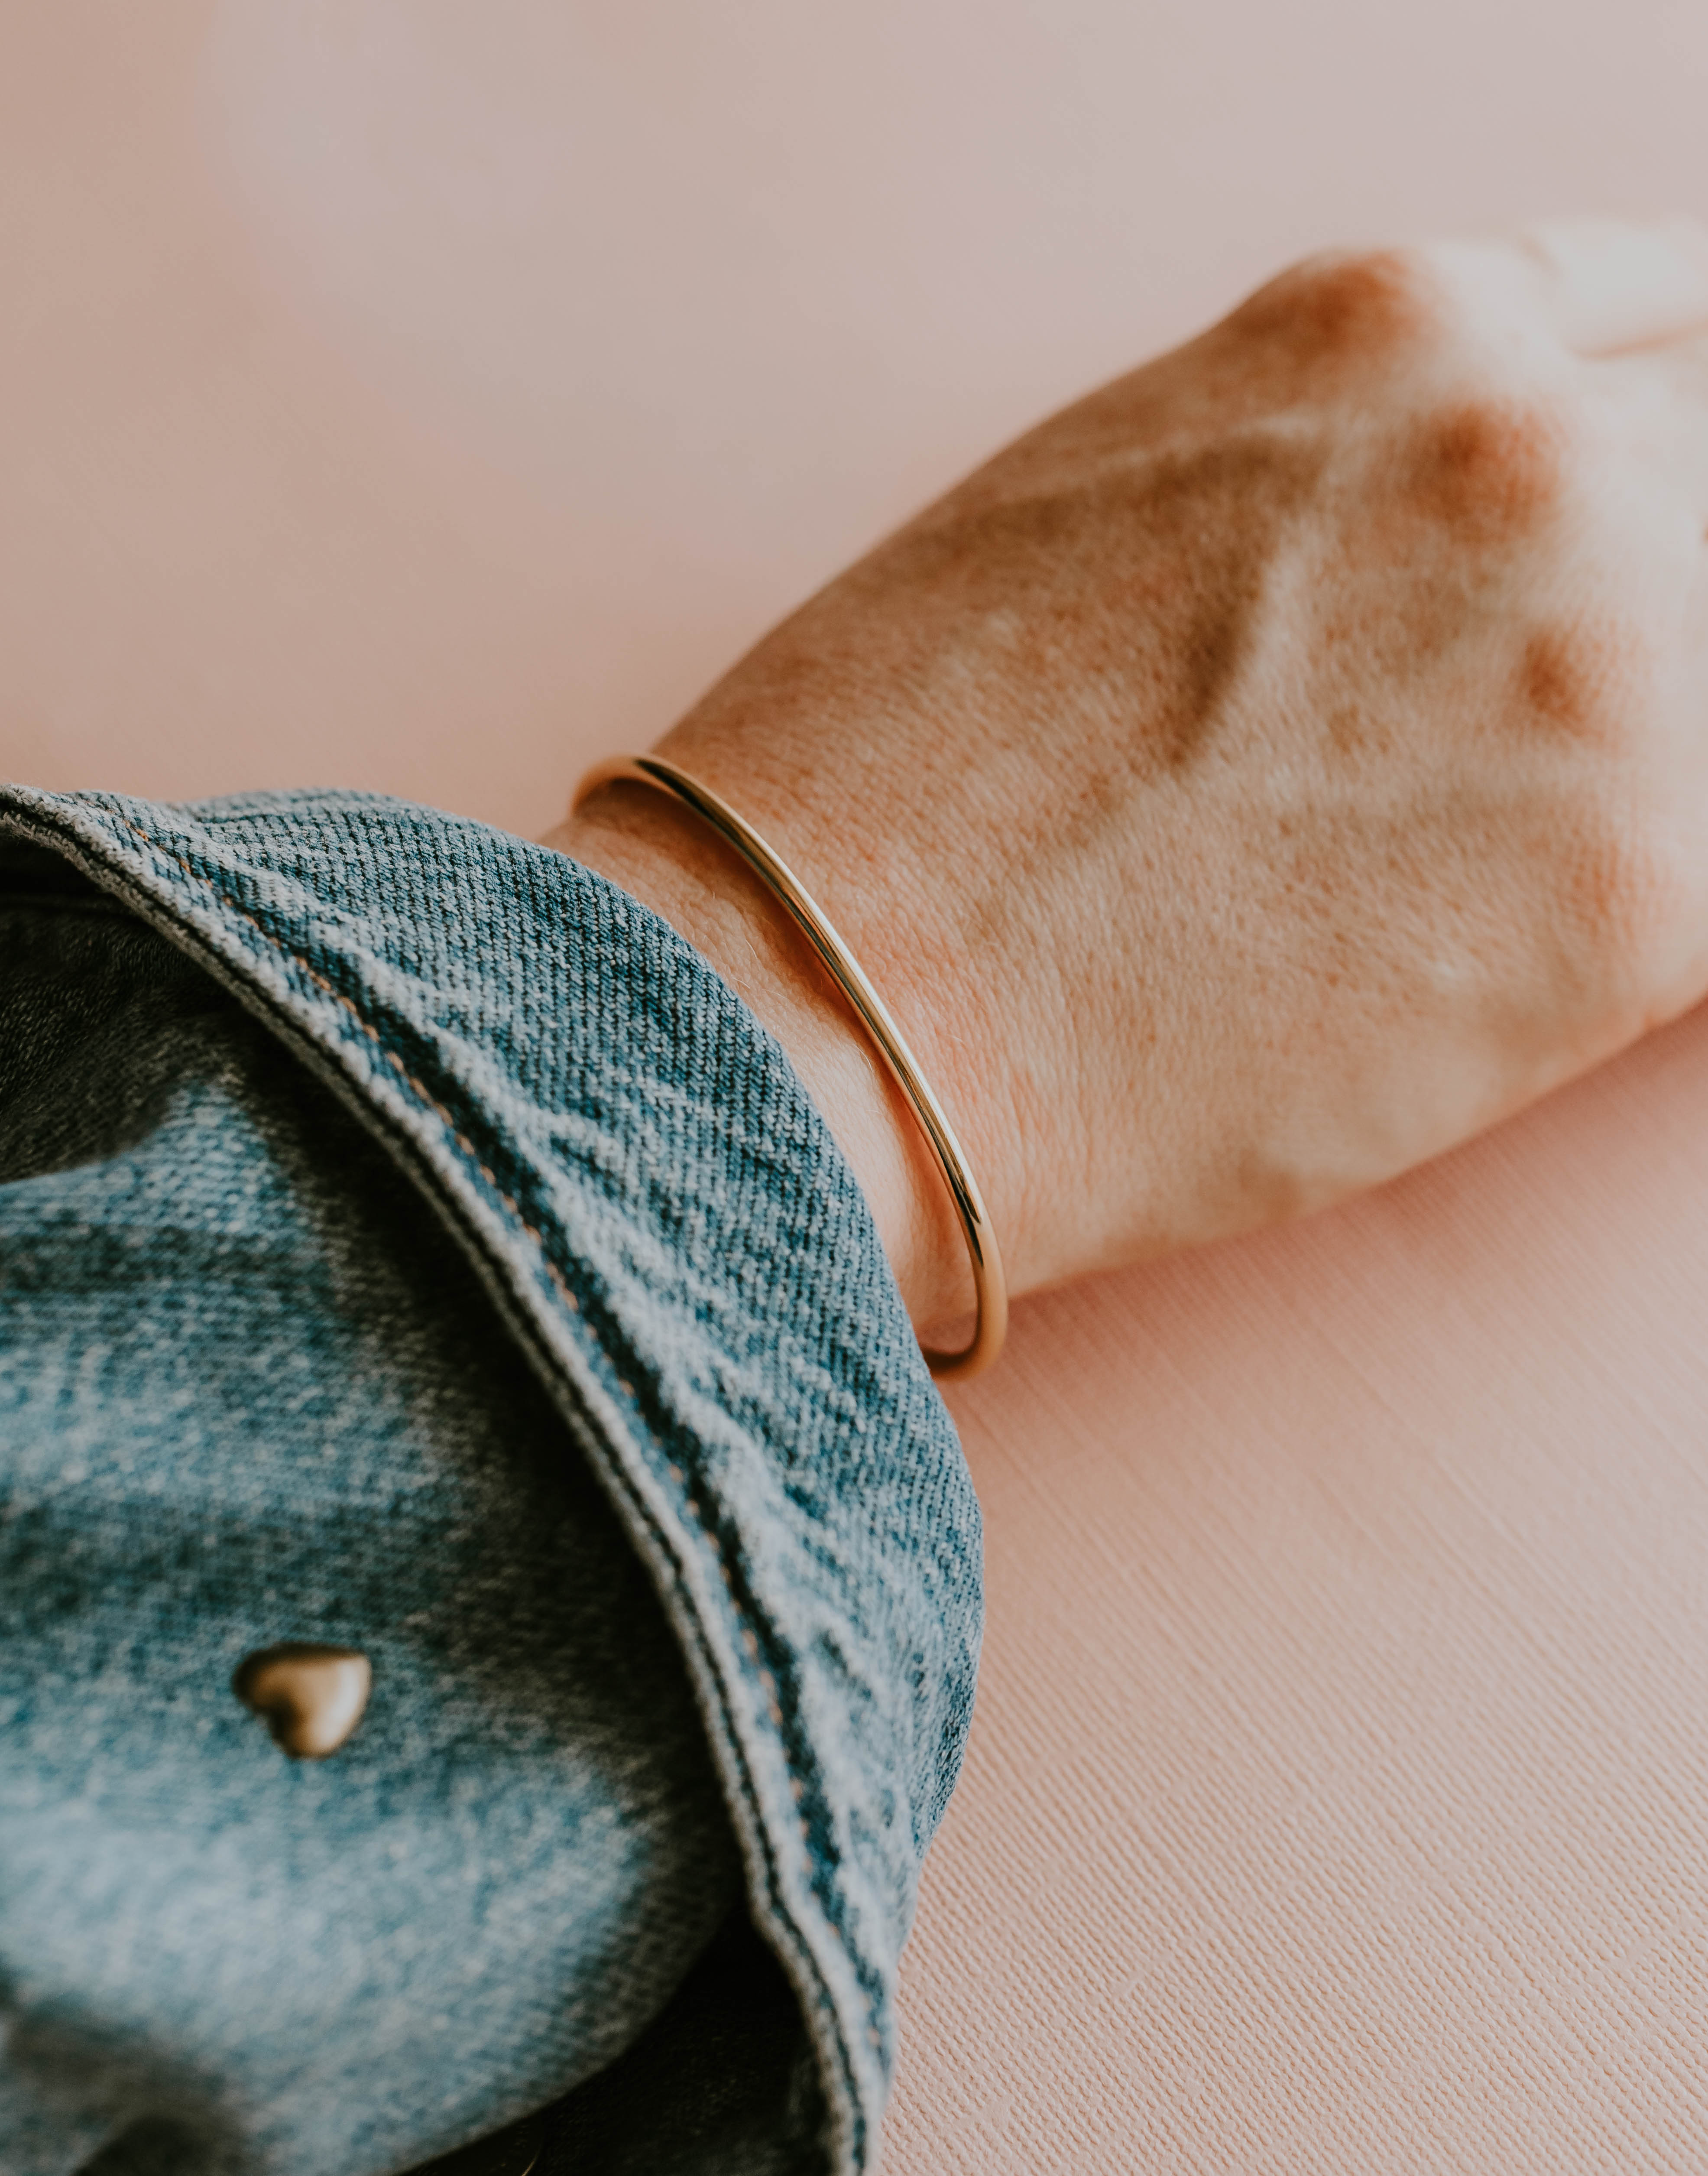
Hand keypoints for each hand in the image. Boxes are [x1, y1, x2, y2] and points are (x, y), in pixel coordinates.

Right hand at [551, 219, 1707, 1338]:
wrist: (818, 1001)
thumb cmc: (908, 783)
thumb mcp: (1128, 507)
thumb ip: (1342, 486)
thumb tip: (1460, 562)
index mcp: (1392, 327)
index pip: (1663, 315)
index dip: (1657, 436)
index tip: (1646, 529)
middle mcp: (1535, 452)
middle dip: (1664, 594)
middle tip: (1560, 733)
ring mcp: (1611, 661)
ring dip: (1666, 756)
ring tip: (1514, 856)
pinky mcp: (1646, 898)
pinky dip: (1671, 903)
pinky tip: (1550, 953)